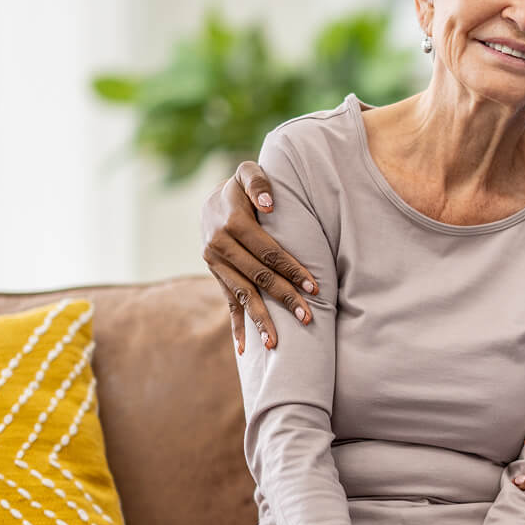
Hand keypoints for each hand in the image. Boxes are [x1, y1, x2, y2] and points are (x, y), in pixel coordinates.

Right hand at [200, 160, 319, 354]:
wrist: (212, 200)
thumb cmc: (241, 186)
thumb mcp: (246, 173)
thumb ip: (258, 182)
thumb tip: (269, 204)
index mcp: (230, 222)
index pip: (267, 251)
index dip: (290, 268)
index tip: (313, 286)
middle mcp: (218, 246)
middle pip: (257, 277)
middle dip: (283, 298)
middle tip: (308, 317)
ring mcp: (215, 264)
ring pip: (242, 295)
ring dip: (260, 320)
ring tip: (277, 344)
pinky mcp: (216, 277)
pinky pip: (228, 304)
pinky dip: (237, 328)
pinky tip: (245, 351)